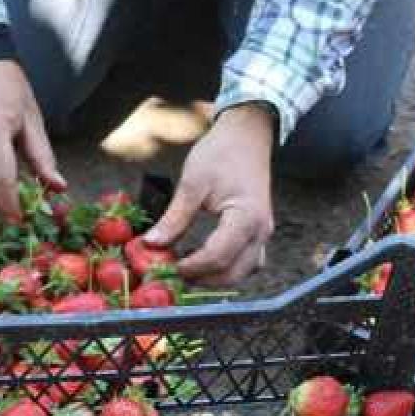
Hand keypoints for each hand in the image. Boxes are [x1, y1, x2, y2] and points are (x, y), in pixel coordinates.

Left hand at [143, 103, 275, 285]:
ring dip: (216, 277)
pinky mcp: (259, 232)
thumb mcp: (192, 184)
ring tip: (188, 268)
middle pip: (233, 273)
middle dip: (203, 279)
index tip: (168, 266)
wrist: (247, 136)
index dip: (191, 267)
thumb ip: (174, 218)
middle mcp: (260, 230)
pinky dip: (227, 268)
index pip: (218, 256)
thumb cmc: (221, 153)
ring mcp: (263, 233)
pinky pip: (247, 261)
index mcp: (246, 218)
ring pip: (244, 272)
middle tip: (174, 273)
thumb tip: (152, 243)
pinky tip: (204, 260)